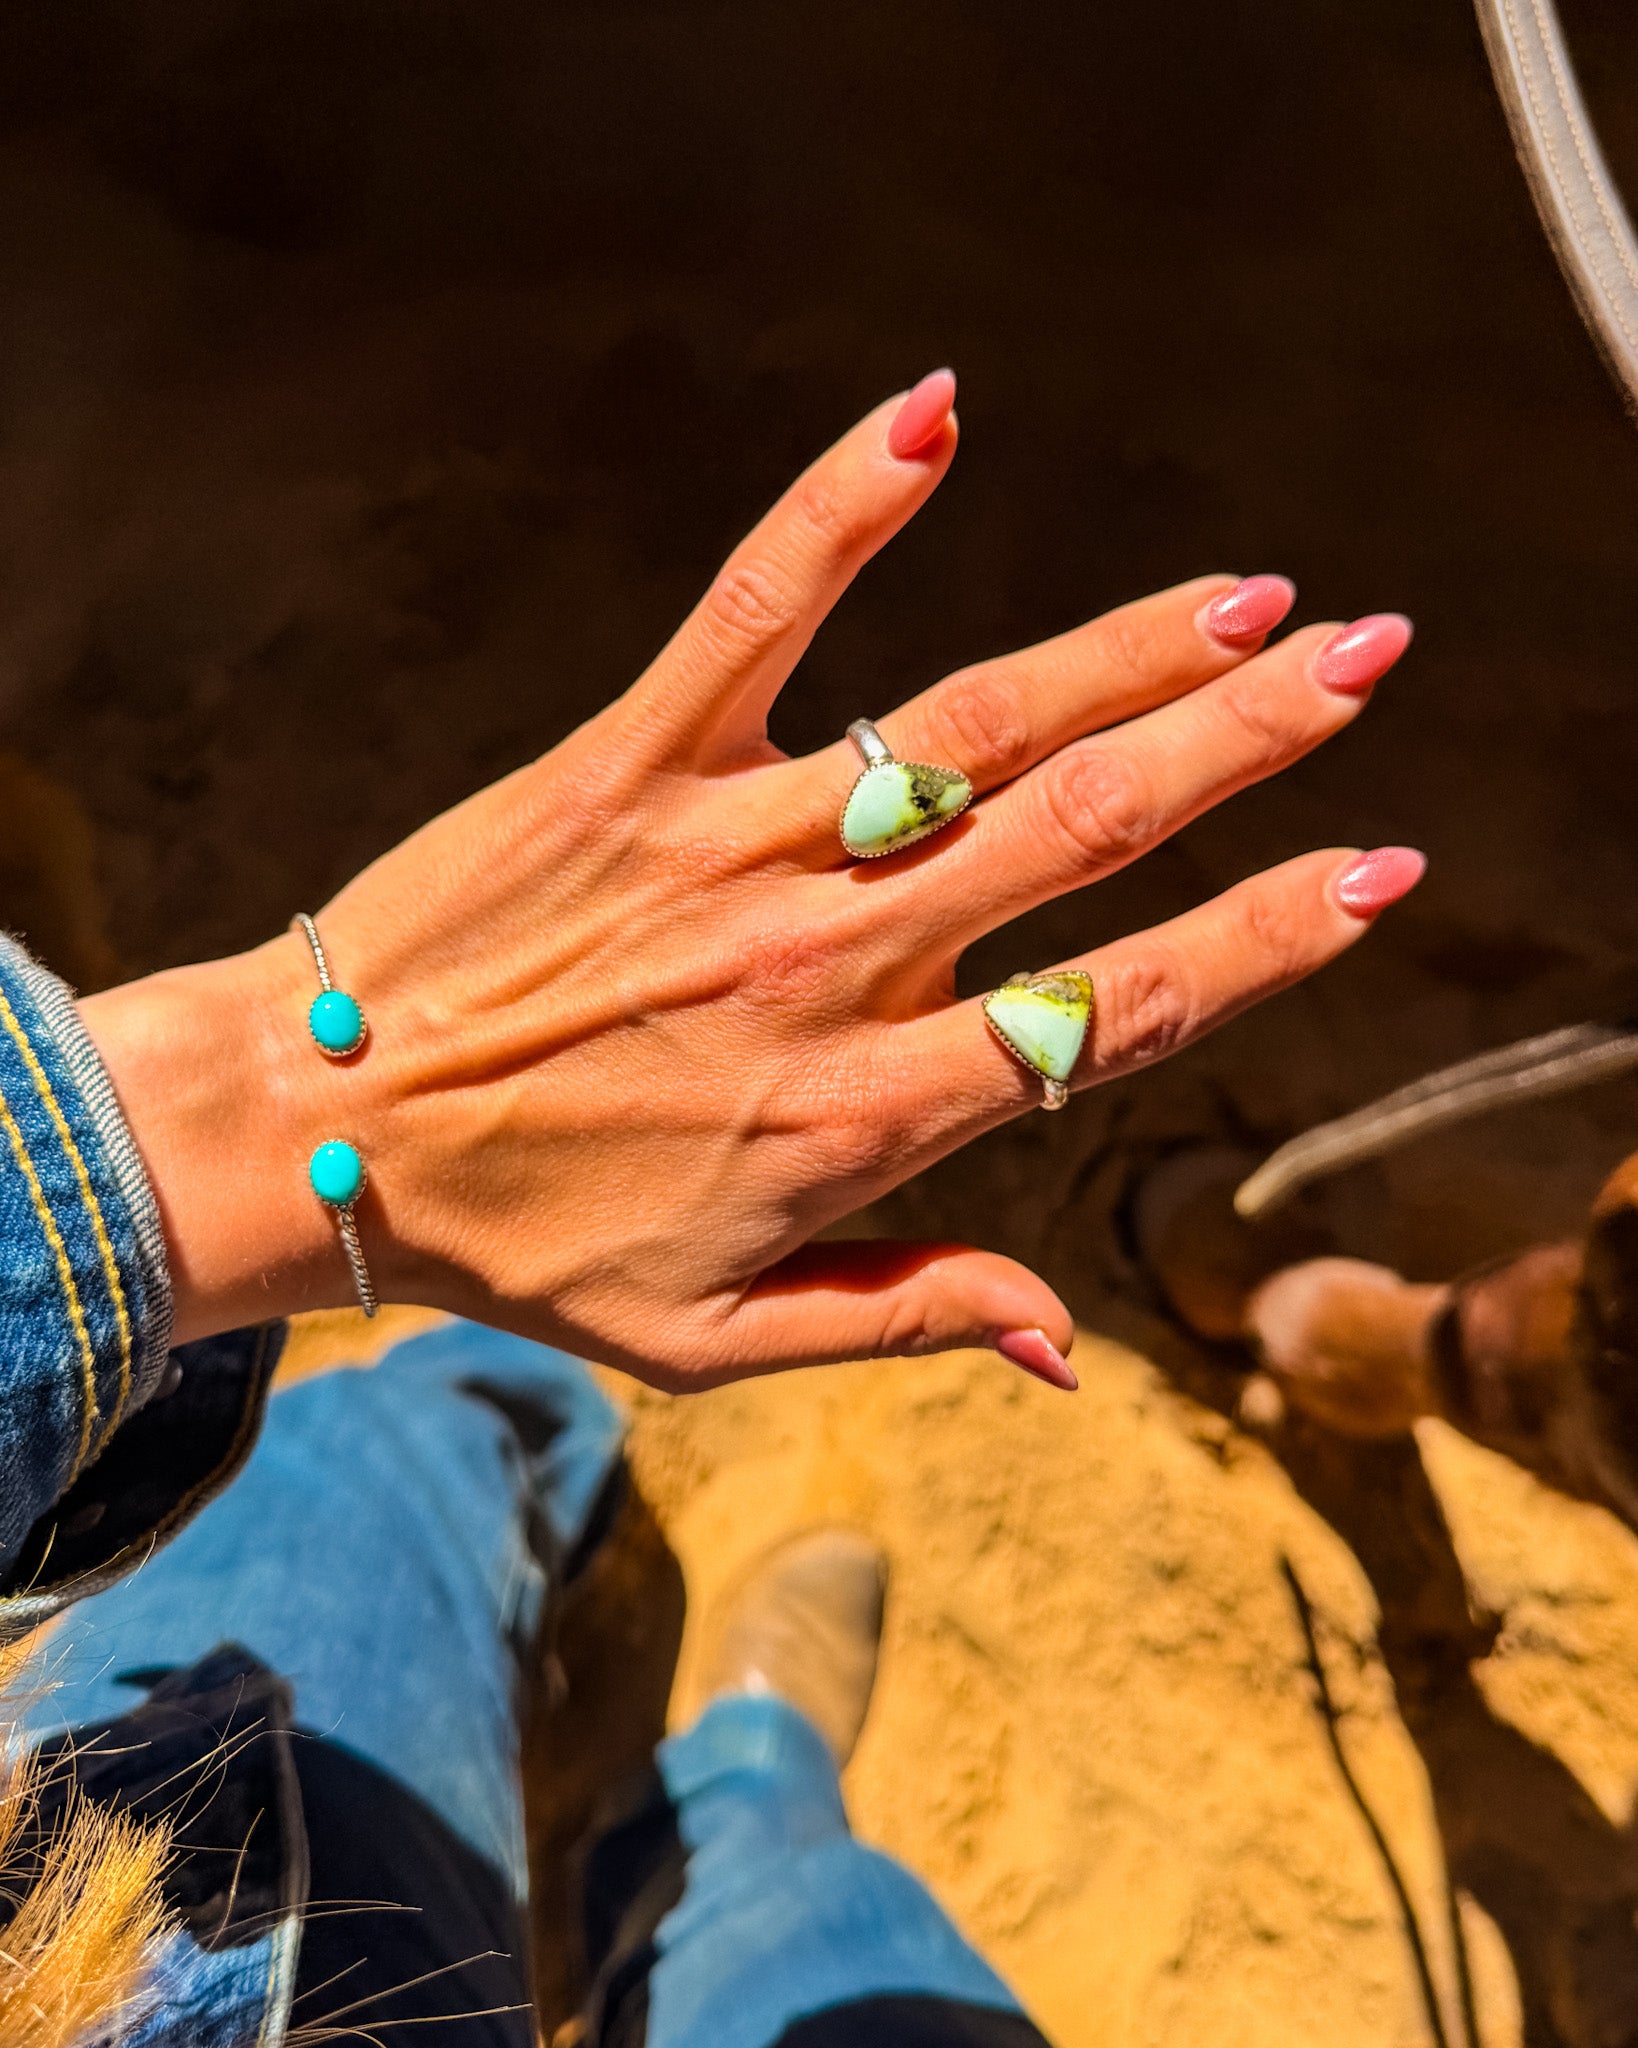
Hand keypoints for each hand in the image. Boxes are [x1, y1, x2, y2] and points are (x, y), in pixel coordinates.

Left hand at [80, 373, 1419, 1389]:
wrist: (312, 1135)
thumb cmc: (524, 1245)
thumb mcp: (717, 1339)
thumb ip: (907, 1316)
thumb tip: (1072, 1348)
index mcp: (864, 1114)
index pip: (1118, 1008)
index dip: (1265, 941)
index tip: (1375, 875)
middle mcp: (825, 967)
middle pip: (1083, 831)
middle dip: (1248, 744)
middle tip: (1371, 663)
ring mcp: (730, 849)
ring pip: (969, 727)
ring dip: (1127, 649)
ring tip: (1252, 598)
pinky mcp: (629, 761)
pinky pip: (753, 612)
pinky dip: (846, 507)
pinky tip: (938, 410)